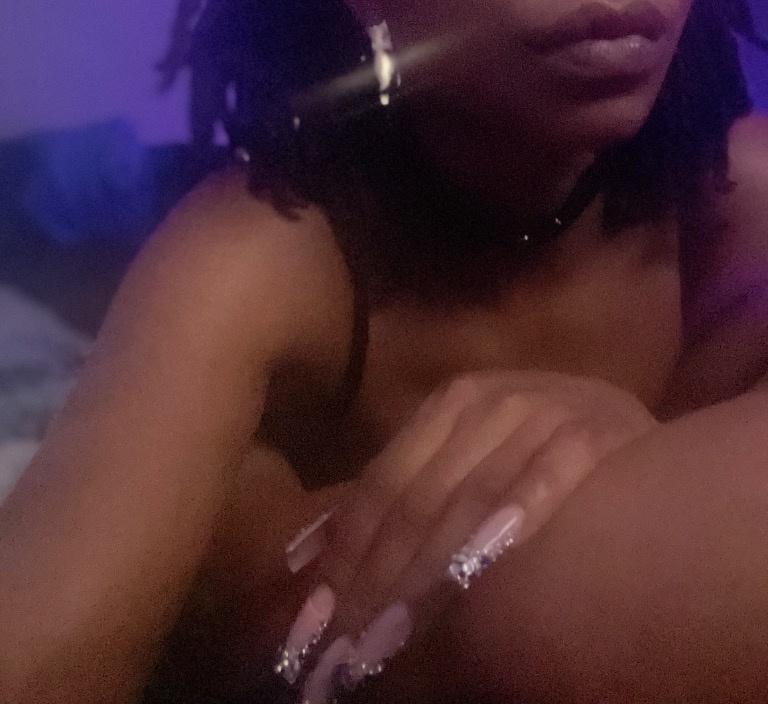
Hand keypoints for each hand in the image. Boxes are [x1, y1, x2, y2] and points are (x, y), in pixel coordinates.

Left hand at [274, 370, 656, 701]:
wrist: (621, 414)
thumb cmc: (532, 440)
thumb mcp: (462, 450)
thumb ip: (396, 493)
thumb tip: (303, 556)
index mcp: (448, 403)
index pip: (383, 484)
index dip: (348, 553)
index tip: (319, 618)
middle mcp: (487, 403)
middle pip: (418, 501)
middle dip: (379, 578)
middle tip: (348, 645)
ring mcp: (540, 414)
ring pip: (468, 503)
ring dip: (428, 575)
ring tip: (392, 637)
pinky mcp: (591, 434)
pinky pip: (543, 487)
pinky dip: (507, 528)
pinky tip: (476, 572)